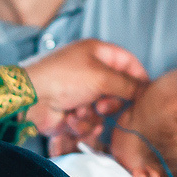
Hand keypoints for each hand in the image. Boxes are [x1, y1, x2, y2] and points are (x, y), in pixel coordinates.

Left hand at [21, 39, 147, 141]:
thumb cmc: (64, 78)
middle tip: (103, 107)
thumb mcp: (102, 77)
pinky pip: (90, 122)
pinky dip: (82, 124)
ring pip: (104, 111)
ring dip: (93, 115)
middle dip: (111, 102)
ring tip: (78, 112)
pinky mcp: (73, 112)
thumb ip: (129, 85)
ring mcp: (81, 93)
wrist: (31, 99)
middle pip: (118, 91)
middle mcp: (90, 72)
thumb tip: (145, 92)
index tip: (146, 96)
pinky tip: (70, 119)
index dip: (139, 78)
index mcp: (97, 53)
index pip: (128, 63)